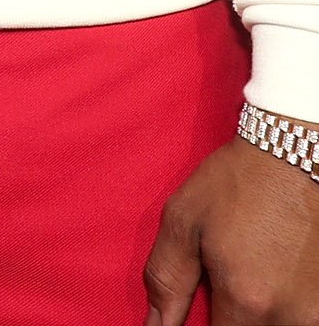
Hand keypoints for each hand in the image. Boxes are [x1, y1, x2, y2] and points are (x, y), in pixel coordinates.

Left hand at [144, 139, 318, 324]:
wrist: (298, 152)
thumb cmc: (238, 183)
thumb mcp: (183, 222)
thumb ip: (167, 281)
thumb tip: (156, 325)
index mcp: (248, 300)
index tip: (203, 310)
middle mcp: (292, 314)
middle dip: (235, 318)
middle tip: (229, 282)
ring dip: (263, 313)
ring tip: (257, 273)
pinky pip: (307, 317)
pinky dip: (290, 306)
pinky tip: (280, 274)